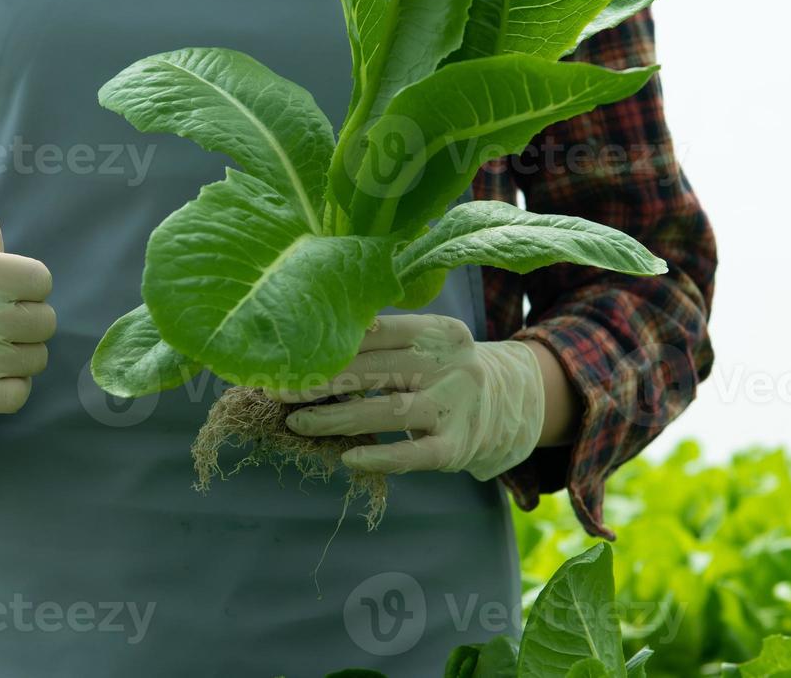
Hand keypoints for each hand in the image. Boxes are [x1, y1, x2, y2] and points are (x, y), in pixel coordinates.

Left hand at [270, 314, 546, 480]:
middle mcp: (451, 364)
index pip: (379, 331)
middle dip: (321, 381)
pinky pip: (414, 454)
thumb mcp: (430, 345)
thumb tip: (312, 342)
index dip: (330, 344)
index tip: (288, 354)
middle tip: (278, 390)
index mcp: (439, 331)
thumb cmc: (446, 371)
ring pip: (388, 410)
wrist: (512, 404)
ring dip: (336, 418)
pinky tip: (347, 459)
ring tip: (296, 422)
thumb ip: (386, 339)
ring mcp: (455, 406)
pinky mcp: (456, 446)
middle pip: (376, 369)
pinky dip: (381, 457)